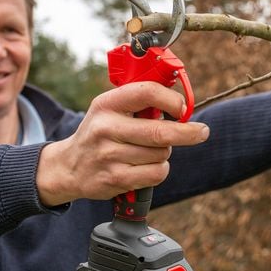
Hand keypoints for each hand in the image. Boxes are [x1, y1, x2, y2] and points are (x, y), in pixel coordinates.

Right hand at [36, 82, 209, 206]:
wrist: (68, 167)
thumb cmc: (99, 133)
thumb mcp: (109, 108)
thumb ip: (139, 102)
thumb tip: (181, 102)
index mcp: (107, 104)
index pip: (147, 92)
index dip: (172, 100)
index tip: (183, 108)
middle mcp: (106, 127)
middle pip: (160, 131)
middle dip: (187, 132)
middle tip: (201, 132)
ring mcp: (109, 155)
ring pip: (161, 154)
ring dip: (165, 153)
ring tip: (150, 150)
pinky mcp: (115, 178)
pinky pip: (156, 173)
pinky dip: (159, 170)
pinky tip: (147, 166)